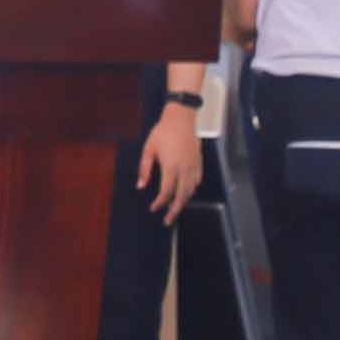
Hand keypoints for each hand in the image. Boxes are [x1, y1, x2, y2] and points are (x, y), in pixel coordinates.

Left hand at [137, 100, 204, 219]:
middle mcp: (185, 169)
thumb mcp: (148, 149)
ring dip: (183, 202)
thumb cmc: (163, 132)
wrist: (181, 119)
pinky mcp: (199, 163)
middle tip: (168, 221)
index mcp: (171, 167)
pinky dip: (191, 190)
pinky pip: (197, 182)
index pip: (166, 192)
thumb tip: (140, 186)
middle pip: (182, 196)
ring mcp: (194, 167)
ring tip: (175, 209)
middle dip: (174, 210)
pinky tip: (186, 193)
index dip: (160, 203)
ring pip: (191, 190)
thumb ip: (144, 169)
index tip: (153, 208)